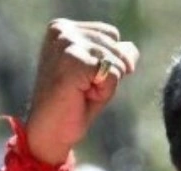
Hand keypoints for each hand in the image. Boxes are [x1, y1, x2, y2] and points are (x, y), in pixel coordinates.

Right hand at [25, 19, 139, 164]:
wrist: (50, 132)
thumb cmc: (72, 104)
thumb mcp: (99, 74)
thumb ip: (116, 55)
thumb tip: (131, 49)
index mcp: (63, 27)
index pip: (111, 34)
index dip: (107, 62)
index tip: (81, 78)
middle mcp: (62, 30)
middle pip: (116, 45)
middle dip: (107, 74)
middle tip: (80, 89)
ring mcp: (66, 43)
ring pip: (116, 60)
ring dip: (105, 85)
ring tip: (80, 93)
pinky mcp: (74, 60)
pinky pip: (113, 74)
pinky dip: (105, 92)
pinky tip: (82, 96)